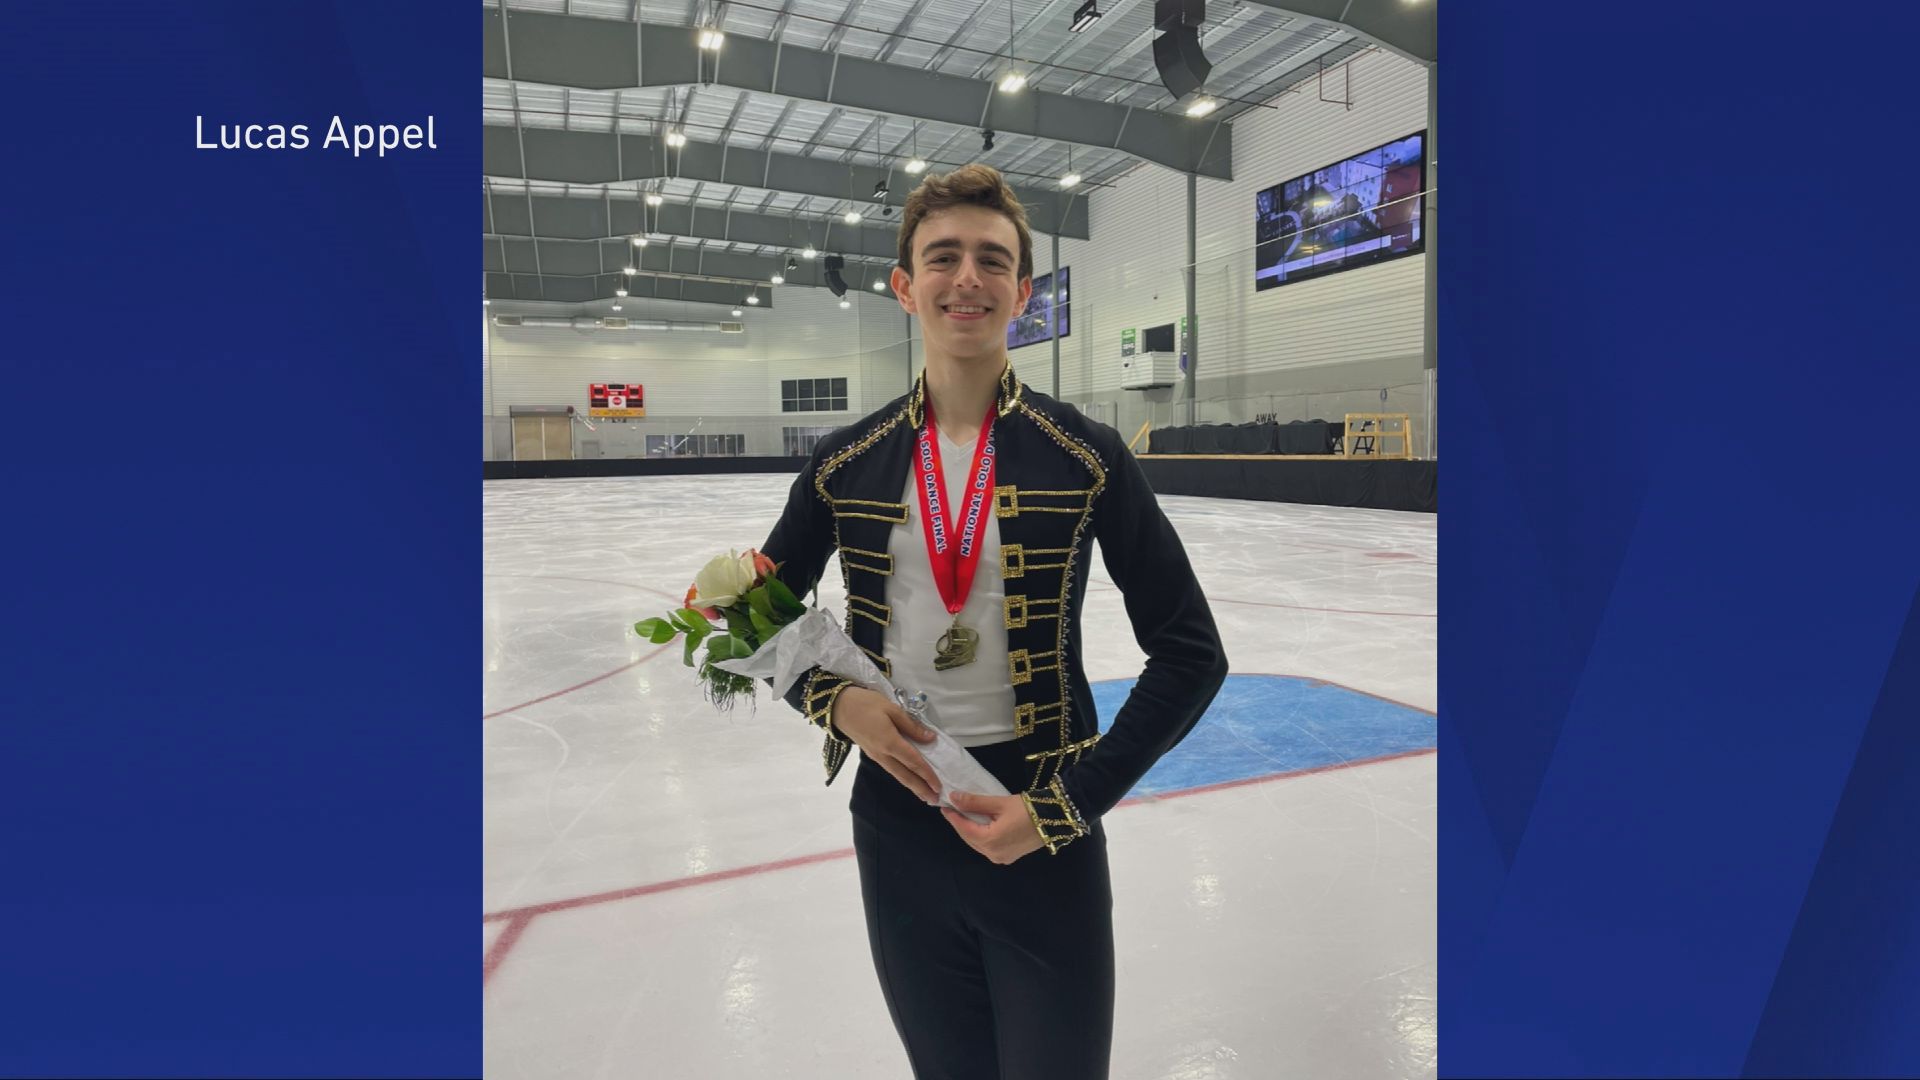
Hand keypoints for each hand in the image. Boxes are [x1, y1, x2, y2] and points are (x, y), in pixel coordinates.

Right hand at [830, 686, 941, 803]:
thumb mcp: (892, 709)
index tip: (939, 785)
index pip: (913, 762)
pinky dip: (903, 778)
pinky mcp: (872, 754)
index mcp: (890, 743)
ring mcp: (876, 756)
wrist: (839, 707)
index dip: (927, 775)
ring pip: (897, 775)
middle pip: (905, 775)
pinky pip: (891, 770)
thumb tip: (930, 738)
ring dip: (912, 786)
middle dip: (921, 788)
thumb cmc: (866, 704)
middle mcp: (883, 754)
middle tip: (935, 800)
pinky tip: (909, 780)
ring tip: (925, 795)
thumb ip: (911, 726)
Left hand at [941, 790, 1044, 864]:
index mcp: (990, 841)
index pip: (964, 829)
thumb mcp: (999, 803)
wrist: (1055, 819)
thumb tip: (954, 798)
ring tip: (964, 816)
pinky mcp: (1009, 857)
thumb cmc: (1027, 809)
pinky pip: (988, 848)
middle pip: (969, 839)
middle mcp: (993, 854)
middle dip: (960, 825)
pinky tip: (980, 826)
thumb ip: (974, 802)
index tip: (944, 806)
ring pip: (978, 844)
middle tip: (953, 810)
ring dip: (970, 831)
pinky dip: (981, 837)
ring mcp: (1002, 858)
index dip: (953, 817)